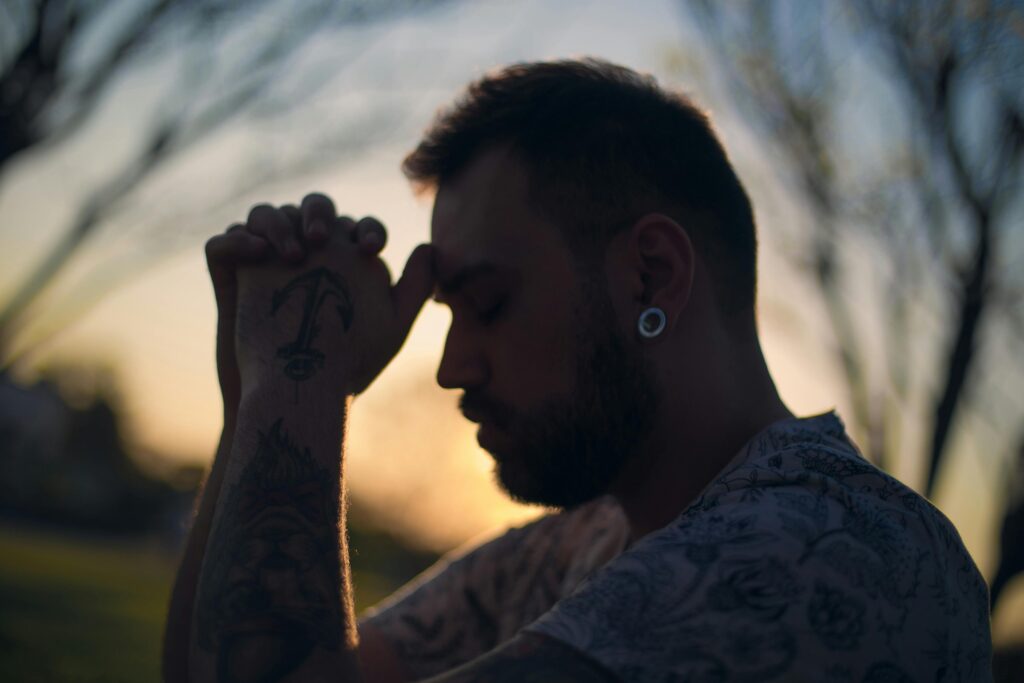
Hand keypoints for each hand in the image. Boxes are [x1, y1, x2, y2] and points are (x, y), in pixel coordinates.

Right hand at [205, 193, 394, 412]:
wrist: (298, 397)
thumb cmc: (350, 366)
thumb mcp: (391, 329)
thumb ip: (415, 288)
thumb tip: (431, 247)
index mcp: (346, 259)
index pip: (356, 226)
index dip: (367, 229)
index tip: (372, 251)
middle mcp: (307, 252)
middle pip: (311, 209)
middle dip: (318, 213)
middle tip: (323, 240)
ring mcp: (266, 261)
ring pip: (267, 216)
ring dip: (279, 224)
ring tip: (294, 254)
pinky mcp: (231, 278)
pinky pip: (224, 244)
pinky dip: (238, 240)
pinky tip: (259, 254)